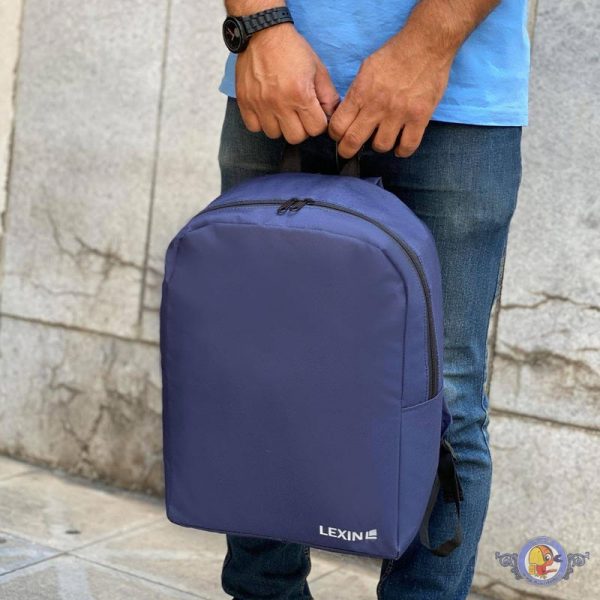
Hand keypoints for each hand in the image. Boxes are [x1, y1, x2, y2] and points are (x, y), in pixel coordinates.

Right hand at [236, 24, 338, 143]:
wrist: (263, 33)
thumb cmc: (292, 50)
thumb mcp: (318, 69)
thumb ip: (328, 96)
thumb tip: (331, 116)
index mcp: (301, 95)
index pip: (316, 129)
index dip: (318, 123)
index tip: (314, 113)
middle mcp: (280, 103)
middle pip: (295, 137)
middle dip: (301, 128)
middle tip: (298, 114)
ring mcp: (260, 105)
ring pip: (274, 135)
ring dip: (280, 126)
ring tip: (281, 110)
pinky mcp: (245, 102)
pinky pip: (254, 128)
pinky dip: (261, 123)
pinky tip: (266, 110)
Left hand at [329, 33, 452, 157]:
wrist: (426, 43)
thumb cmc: (395, 54)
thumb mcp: (366, 68)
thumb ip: (357, 92)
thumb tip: (347, 113)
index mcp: (361, 93)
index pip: (338, 125)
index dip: (335, 135)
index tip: (338, 136)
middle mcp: (377, 105)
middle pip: (353, 141)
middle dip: (347, 150)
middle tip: (349, 150)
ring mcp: (399, 113)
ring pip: (381, 146)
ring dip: (378, 146)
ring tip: (381, 138)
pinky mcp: (419, 117)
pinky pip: (408, 146)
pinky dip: (402, 151)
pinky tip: (400, 147)